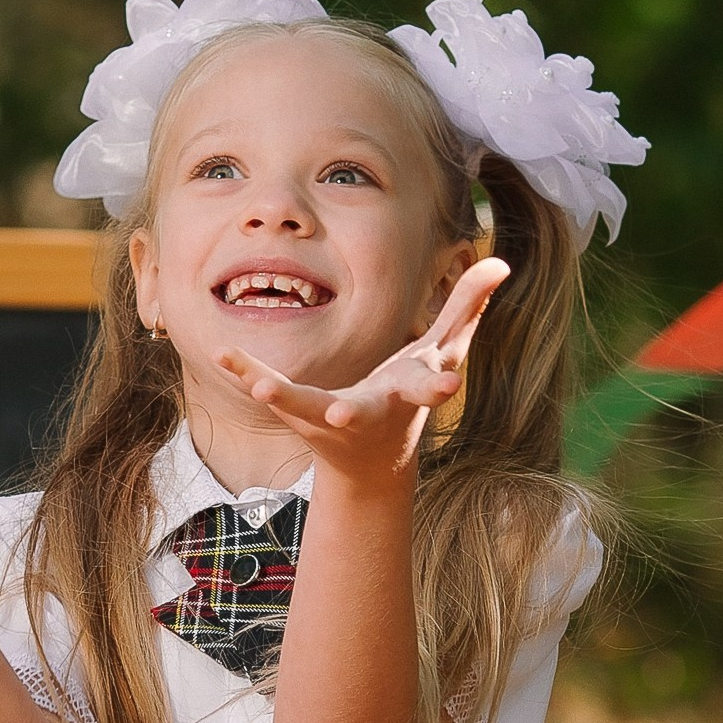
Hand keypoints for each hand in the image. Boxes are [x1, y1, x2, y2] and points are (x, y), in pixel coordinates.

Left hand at [214, 257, 508, 486]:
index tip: (450, 387)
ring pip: (307, 407)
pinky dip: (248, 373)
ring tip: (263, 389)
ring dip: (286, 398)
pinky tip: (222, 354)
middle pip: (368, 410)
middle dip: (358, 412)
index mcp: (411, 392)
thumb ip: (468, 305)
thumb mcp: (444, 351)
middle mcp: (373, 409)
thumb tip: (501, 260)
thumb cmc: (412, 393)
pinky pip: (272, 391)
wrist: (374, 462)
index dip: (440, 386)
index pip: (430, 387)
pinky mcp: (301, 414)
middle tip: (343, 416)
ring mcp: (332, 416)